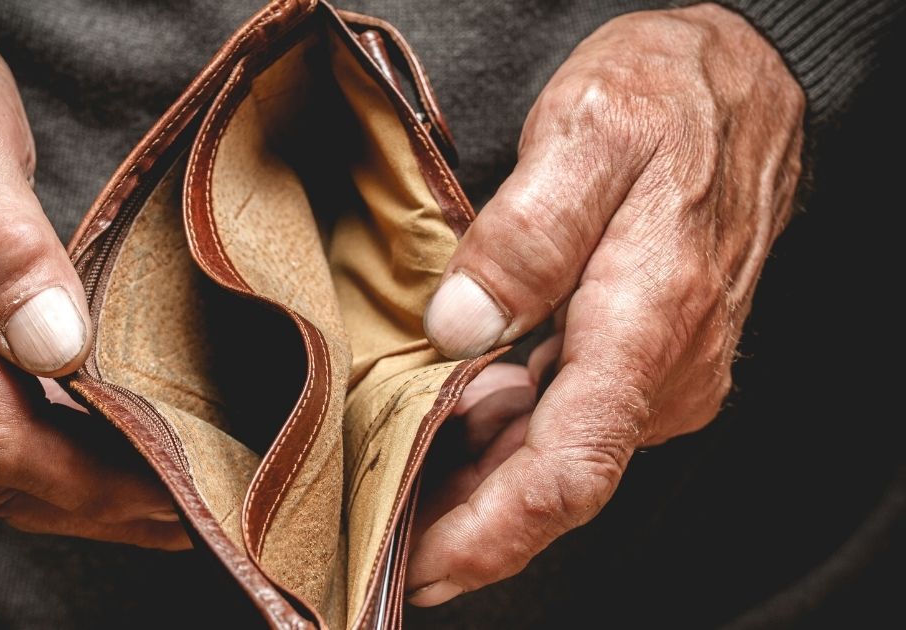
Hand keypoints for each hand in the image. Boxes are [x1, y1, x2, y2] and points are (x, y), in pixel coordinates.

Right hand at [0, 8, 186, 548]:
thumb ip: (2, 243)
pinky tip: (99, 452)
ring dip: (80, 491)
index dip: (98, 487)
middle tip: (194, 512)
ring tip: (166, 492)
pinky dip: (44, 459)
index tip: (177, 498)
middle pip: (3, 477)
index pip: (6, 446)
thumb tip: (54, 347)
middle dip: (103, 507)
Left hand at [410, 3, 802, 604]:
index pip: (567, 471)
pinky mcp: (649, 354)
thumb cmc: (670, 97)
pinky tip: (457, 425)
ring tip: (402, 487)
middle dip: (469, 523)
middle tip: (384, 537)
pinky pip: (573, 419)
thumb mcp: (588, 132)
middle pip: (555, 480)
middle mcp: (663, 369)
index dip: (492, 535)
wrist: (742, 82)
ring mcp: (662, 368)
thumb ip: (525, 236)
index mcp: (645, 325)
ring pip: (561, 454)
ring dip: (483, 481)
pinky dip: (510, 437)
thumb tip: (458, 328)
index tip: (428, 569)